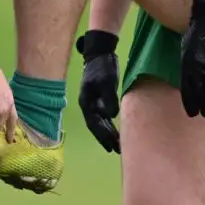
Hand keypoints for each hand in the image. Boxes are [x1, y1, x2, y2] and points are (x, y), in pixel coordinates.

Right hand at [76, 31, 120, 153]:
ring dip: (108, 134)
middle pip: (96, 126)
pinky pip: (105, 116)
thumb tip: (112, 116)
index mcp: (86, 102)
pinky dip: (111, 125)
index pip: (93, 124)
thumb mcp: (107, 82)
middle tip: (116, 151)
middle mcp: (88, 105)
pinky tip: (117, 131)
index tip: (110, 146)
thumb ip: (109, 99)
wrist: (101, 54)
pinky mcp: (101, 99)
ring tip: (118, 145)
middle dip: (105, 138)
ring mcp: (94, 102)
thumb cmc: (102, 67)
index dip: (101, 136)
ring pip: (101, 122)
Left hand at [180, 0, 204, 117]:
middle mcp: (197, 70)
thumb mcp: (186, 48)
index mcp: (186, 65)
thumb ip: (188, 64)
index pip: (188, 91)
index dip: (190, 104)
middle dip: (203, 107)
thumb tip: (190, 75)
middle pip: (201, 95)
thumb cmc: (196, 30)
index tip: (192, 113)